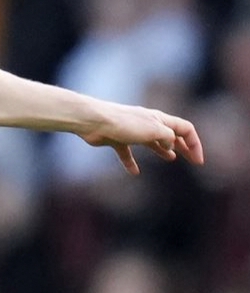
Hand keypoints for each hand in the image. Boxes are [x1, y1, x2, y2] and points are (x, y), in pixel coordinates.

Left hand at [80, 106, 203, 174]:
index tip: (197, 160)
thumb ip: (167, 138)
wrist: (94, 122)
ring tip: (170, 159)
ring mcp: (132, 132)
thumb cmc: (124, 124)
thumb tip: (171, 147)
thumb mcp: (154, 130)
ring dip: (162, 151)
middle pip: (170, 135)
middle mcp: (148, 124)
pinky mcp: (117, 140)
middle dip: (183, 147)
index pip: (185, 129)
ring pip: (152, 142)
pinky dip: (132, 162)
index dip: (194, 144)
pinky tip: (135, 173)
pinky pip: (127, 153)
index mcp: (160, 119)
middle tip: (192, 160)